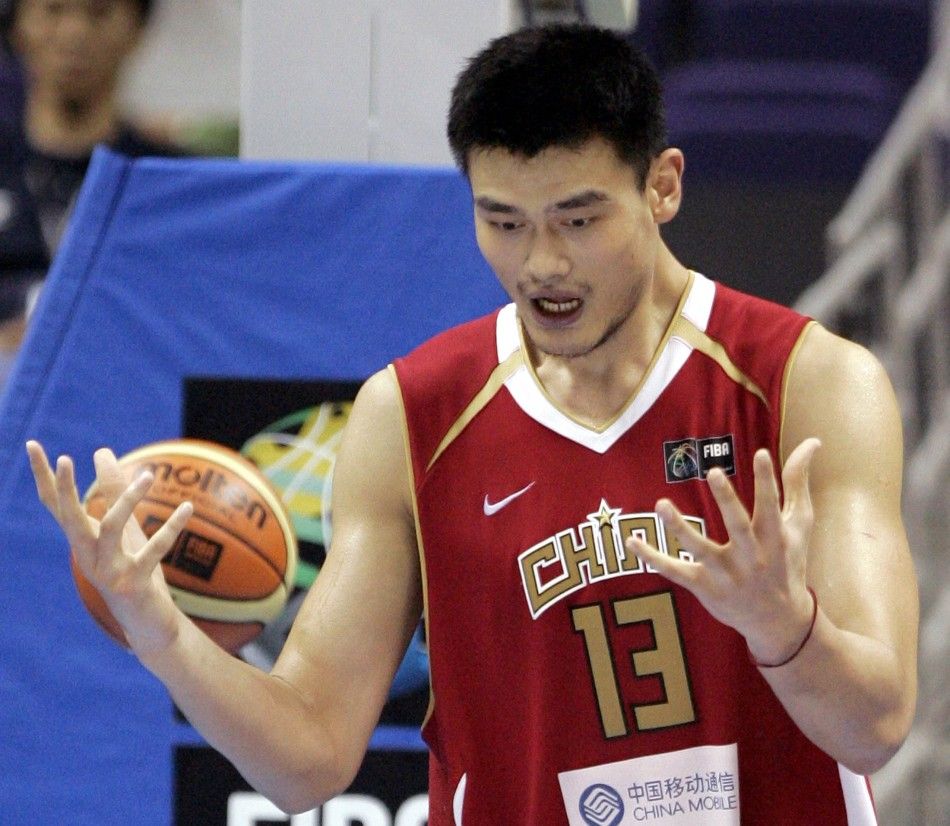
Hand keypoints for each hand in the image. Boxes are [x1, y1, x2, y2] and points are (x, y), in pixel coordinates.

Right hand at [26, 440, 192, 655]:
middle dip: (65, 489)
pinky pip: (154, 550)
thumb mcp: (125, 527)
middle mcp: (87, 555)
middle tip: (66, 458)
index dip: (43, 476)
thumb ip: (113, 491)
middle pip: (69, 518)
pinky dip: (172, 528)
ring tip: (149, 475)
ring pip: (111, 529)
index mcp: (82, 541)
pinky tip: (188, 507)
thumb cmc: (133, 570)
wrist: (148, 624)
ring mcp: (108, 572)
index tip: (31, 444)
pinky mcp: (133, 584)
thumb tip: (101, 451)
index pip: (55, 504)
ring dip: (128, 500)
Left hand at [627, 438, 821, 665]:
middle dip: (727, 500)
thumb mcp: (799, 525)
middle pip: (738, 527)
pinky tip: (631, 540)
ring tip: (661, 503)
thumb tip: (813, 442)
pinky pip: (674, 571)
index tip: (761, 453)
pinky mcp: (703, 587)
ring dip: (679, 528)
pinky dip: (652, 558)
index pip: (771, 506)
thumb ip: (798, 483)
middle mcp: (751, 558)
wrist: (779, 620)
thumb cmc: (787, 562)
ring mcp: (725, 575)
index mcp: (774, 539)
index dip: (767, 481)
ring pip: (700, 550)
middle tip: (713, 472)